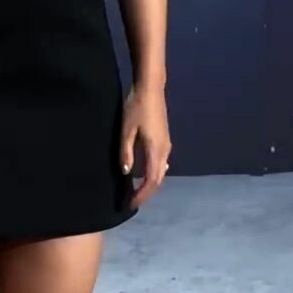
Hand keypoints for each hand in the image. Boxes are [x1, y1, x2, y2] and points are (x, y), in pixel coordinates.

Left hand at [120, 82, 171, 208]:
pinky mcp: (164, 139)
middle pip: (158, 179)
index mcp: (155, 150)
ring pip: (161, 171)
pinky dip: (153, 173)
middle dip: (146, 193)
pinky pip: (161, 163)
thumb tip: (127, 173)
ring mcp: (166, 144)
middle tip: (132, 201)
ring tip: (137, 191)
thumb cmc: (136, 107)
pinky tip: (145, 174)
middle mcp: (165, 150)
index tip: (130, 203)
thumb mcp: (126, 130)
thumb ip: (126, 152)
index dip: (142, 195)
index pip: (151, 181)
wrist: (151, 88)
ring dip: (150, 183)